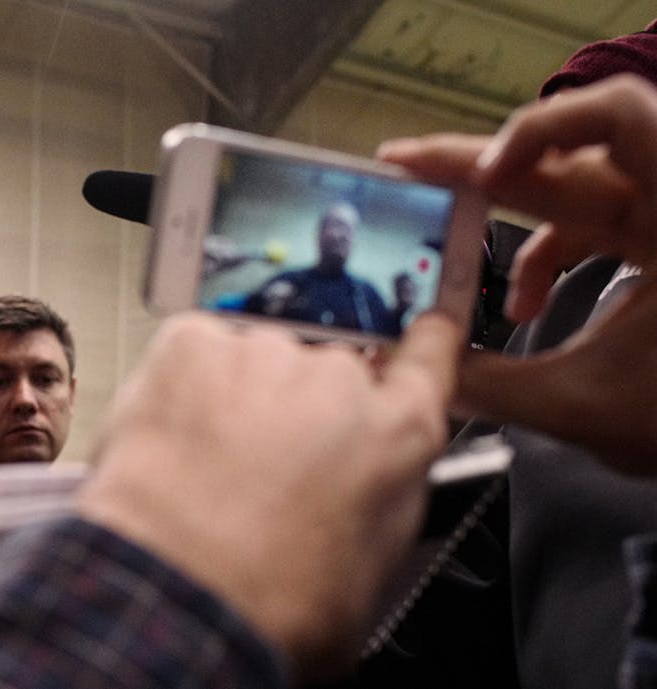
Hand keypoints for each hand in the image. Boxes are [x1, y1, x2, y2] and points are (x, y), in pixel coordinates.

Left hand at [77, 312, 463, 678]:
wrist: (183, 591)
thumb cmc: (273, 601)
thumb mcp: (376, 570)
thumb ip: (388, 498)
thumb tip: (372, 485)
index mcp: (399, 432)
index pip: (428, 359)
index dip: (420, 345)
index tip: (420, 331)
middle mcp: (338, 379)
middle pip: (322, 374)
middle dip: (294, 413)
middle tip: (258, 473)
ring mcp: (264, 355)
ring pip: (253, 365)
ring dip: (233, 403)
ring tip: (207, 471)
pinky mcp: (194, 346)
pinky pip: (193, 353)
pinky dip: (180, 388)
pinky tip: (175, 443)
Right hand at [378, 74, 656, 464]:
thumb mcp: (580, 406)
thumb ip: (487, 385)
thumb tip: (410, 368)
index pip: (618, 117)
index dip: (541, 128)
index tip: (479, 171)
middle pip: (569, 154)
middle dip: (480, 167)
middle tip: (406, 172)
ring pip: (574, 190)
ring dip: (509, 223)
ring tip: (451, 250)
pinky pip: (592, 228)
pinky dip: (544, 258)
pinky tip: (521, 306)